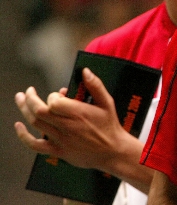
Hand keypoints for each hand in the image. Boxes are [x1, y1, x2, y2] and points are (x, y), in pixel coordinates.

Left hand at [14, 68, 131, 170]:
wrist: (112, 151)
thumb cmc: (109, 125)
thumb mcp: (107, 102)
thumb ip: (96, 85)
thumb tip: (85, 71)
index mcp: (79, 113)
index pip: (54, 102)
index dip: (52, 96)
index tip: (59, 94)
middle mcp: (67, 126)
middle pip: (39, 111)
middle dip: (30, 98)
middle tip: (28, 91)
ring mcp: (61, 139)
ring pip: (36, 123)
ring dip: (24, 109)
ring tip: (20, 99)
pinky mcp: (58, 151)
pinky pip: (35, 144)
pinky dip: (23, 135)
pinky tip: (18, 126)